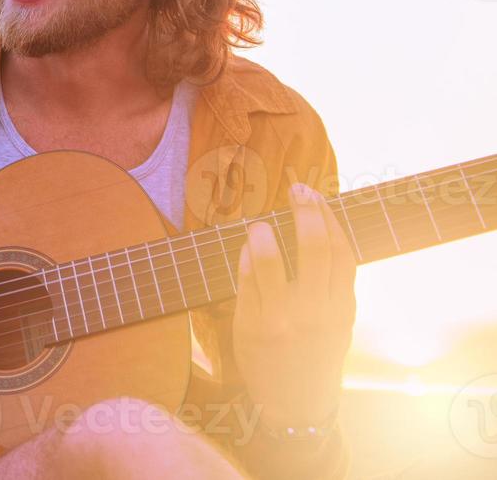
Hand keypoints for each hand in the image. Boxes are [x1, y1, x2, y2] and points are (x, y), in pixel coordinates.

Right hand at [233, 182, 355, 429]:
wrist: (300, 402)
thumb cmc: (262, 364)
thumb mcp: (242, 329)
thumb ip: (247, 285)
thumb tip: (251, 244)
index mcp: (273, 320)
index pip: (267, 266)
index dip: (262, 239)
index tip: (257, 224)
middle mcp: (309, 313)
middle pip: (315, 251)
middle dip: (307, 213)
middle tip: (297, 188)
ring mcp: (335, 311)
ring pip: (339, 254)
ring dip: (328, 220)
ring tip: (313, 196)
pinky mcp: (349, 311)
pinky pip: (348, 267)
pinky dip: (339, 239)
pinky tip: (327, 222)